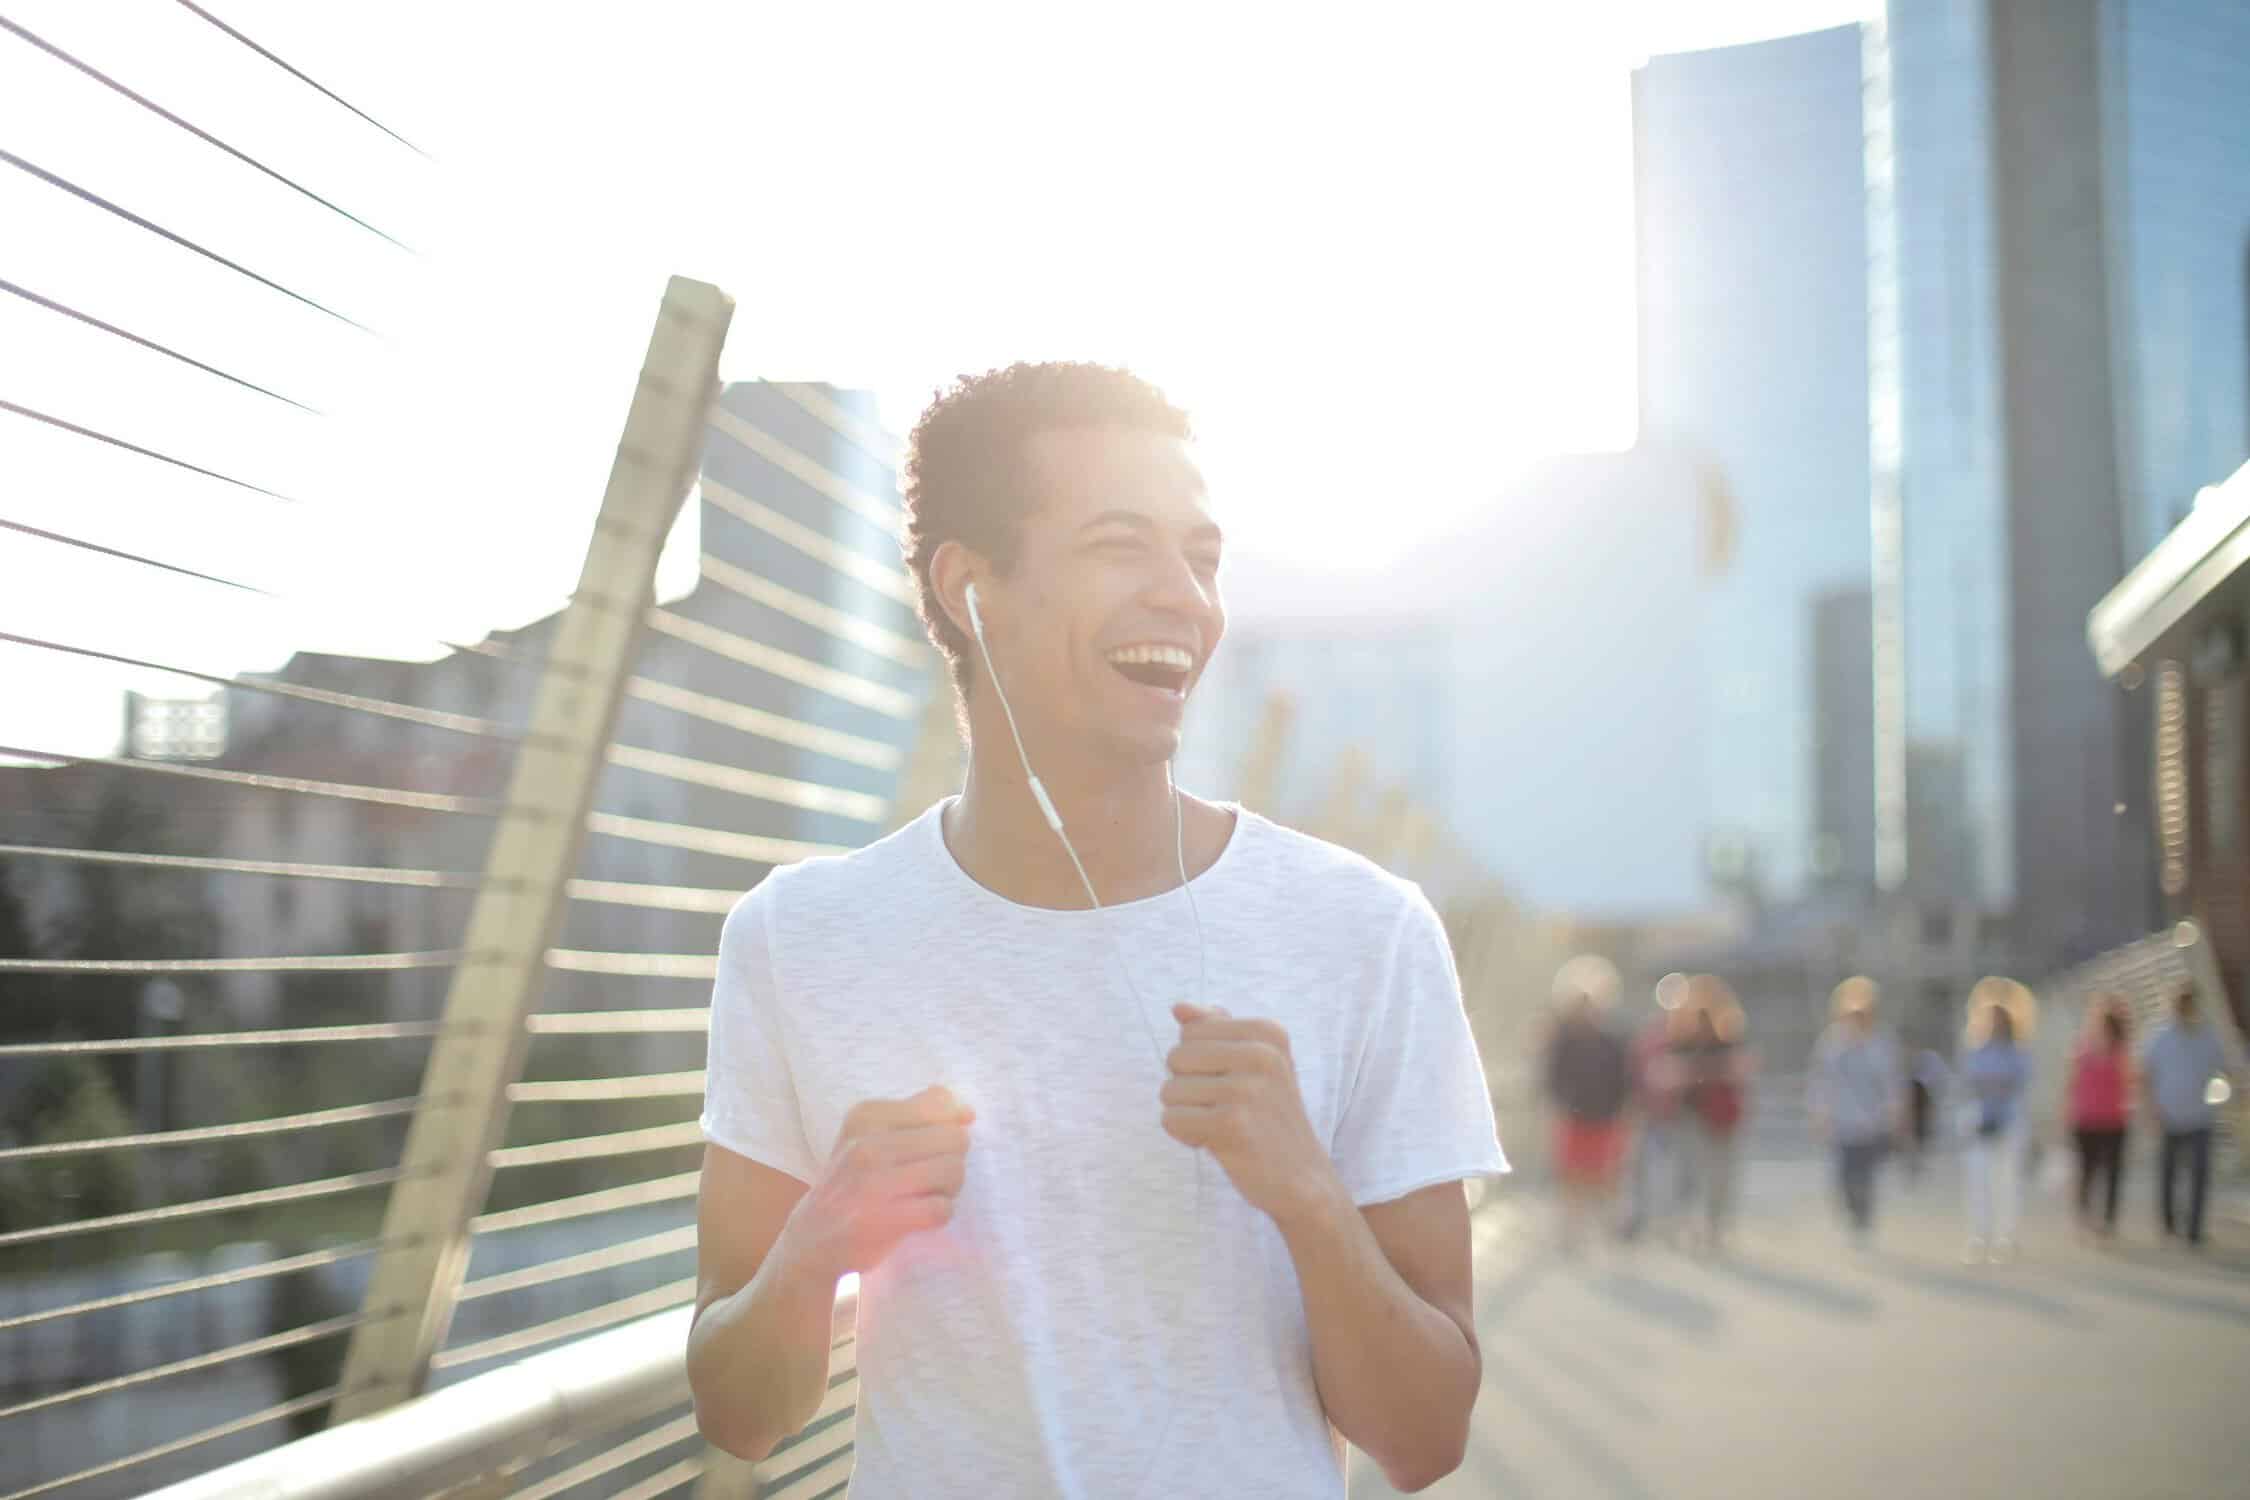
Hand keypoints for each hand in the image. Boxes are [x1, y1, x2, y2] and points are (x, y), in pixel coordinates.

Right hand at [787, 1085, 973, 1278]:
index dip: (946, 1129)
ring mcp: (874, 1183)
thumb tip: (967, 1112)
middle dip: (950, 1159)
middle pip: (955, 1139)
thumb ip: (919, 1113)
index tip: (927, 1148)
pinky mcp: (884, 1220)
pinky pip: (943, 1209)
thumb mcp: (871, 1135)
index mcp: (866, 1115)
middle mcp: (867, 1144)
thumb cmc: (853, 1182)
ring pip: (954, 1171)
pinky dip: (939, 1214)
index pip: (941, 1105)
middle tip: (925, 1177)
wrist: (813, 1239)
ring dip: (948, 1189)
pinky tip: (917, 1216)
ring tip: (922, 1195)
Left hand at [1162, 1003, 1338, 1226]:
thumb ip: (1215, 1030)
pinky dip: (1185, 1136)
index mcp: (1268, 1032)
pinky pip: (1171, 1120)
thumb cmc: (1269, 1118)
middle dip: (1189, 1088)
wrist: (1303, 1179)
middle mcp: (1261, 1054)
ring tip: (1225, 1126)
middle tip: (1228, 1109)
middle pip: (1175, 1057)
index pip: (1190, 1031)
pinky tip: (1216, 1143)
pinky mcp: (1231, 1124)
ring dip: (1187, 1115)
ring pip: (1169, 1090)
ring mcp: (1247, 1089)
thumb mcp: (1254, 1064)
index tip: (1233, 1084)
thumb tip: (1178, 1007)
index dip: (1200, 1063)